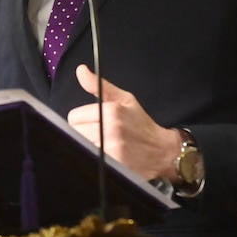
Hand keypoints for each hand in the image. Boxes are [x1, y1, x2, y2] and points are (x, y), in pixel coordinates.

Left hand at [66, 65, 183, 182]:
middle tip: (98, 133)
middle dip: (83, 132)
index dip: (82, 119)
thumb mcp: (124, 99)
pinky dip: (94, 157)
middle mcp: (110, 131)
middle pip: (75, 132)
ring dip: (88, 145)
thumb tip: (80, 70)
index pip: (74, 117)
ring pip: (81, 145)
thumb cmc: (140, 123)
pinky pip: (90, 159)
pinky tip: (106, 154)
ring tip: (103, 143)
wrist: (162, 151)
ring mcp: (112, 151)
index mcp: (112, 111)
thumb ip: (98, 85)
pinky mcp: (113, 166)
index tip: (92, 121)